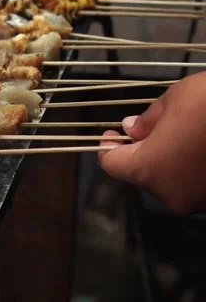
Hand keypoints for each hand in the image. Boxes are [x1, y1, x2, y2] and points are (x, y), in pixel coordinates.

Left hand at [99, 74, 205, 213]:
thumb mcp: (173, 100)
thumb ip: (147, 120)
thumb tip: (131, 129)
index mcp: (149, 168)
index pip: (112, 165)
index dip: (107, 147)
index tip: (110, 133)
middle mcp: (169, 194)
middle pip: (142, 174)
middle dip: (142, 150)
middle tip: (150, 124)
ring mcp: (195, 202)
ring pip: (170, 179)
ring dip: (169, 158)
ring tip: (183, 130)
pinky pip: (193, 183)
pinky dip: (190, 167)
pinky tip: (201, 144)